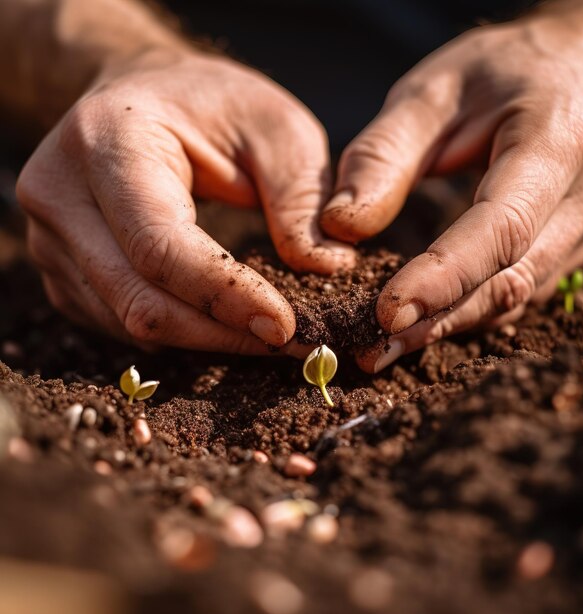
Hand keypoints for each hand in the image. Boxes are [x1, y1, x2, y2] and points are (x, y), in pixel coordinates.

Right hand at [17, 47, 354, 352]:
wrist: (143, 98)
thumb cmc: (213, 104)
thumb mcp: (275, 127)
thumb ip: (300, 196)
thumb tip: (328, 270)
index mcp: (107, 142)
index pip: (160, 246)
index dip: (225, 297)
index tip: (286, 327)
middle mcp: (60, 195)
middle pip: (139, 301)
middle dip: (220, 334)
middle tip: (287, 341)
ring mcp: (49, 239)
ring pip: (130, 322)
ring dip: (204, 339)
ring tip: (262, 330)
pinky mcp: (61, 271)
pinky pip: (120, 324)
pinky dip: (178, 333)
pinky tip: (220, 320)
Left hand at [320, 0, 582, 371]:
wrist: (571, 61)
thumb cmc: (497, 69)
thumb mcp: (429, 92)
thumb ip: (382, 156)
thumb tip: (340, 228)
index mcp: (559, 140)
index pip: (500, 229)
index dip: (442, 278)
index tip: (385, 314)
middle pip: (509, 278)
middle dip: (436, 320)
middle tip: (371, 349)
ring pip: (515, 295)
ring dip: (448, 325)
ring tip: (385, 347)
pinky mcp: (576, 242)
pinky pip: (519, 290)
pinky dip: (468, 311)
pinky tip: (424, 324)